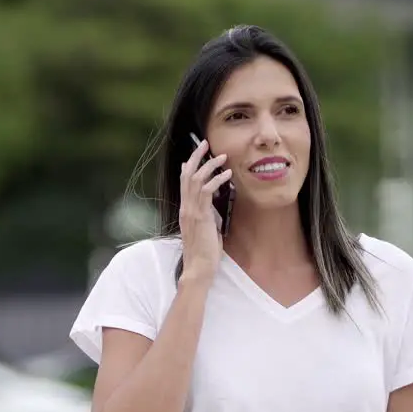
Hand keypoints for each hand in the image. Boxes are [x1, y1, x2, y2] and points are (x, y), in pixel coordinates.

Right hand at [178, 138, 231, 281]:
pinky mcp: (200, 216)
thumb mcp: (206, 230)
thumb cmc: (204, 252)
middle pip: (186, 174)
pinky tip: (228, 175)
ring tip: (222, 156)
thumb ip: (208, 217)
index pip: (184, 182)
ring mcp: (191, 211)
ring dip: (209, 165)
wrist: (199, 268)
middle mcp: (186, 207)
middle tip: (205, 143)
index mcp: (186, 210)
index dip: (189, 165)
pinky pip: (207, 191)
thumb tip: (214, 210)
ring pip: (196, 179)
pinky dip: (218, 180)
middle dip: (196, 157)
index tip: (197, 154)